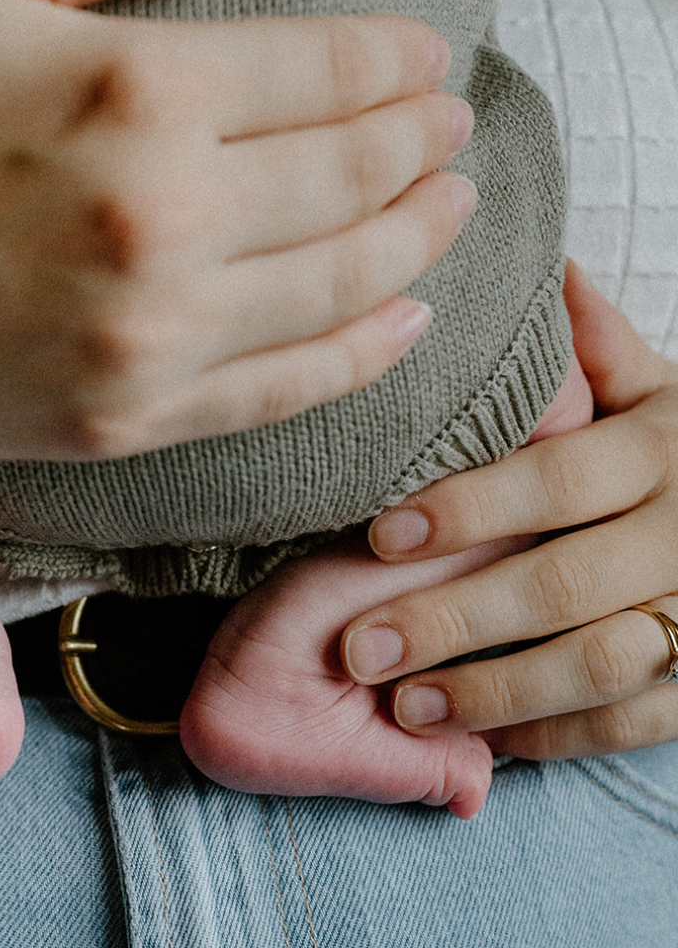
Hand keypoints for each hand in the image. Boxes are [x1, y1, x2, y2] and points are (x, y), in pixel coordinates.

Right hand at [0, 0, 472, 460]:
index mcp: (134, 91)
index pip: (330, 72)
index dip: (399, 63)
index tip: (425, 62)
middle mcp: (163, 219)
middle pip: (357, 178)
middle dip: (426, 146)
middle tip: (451, 132)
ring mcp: (152, 334)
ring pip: (345, 286)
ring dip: (419, 241)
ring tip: (449, 210)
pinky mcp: (131, 416)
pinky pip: (285, 388)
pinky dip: (364, 353)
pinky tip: (406, 322)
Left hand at [341, 262, 677, 758]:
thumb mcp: (659, 390)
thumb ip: (601, 347)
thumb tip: (545, 270)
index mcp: (665, 447)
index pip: (560, 478)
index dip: (470, 508)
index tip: (381, 536)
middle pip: (564, 582)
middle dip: (455, 618)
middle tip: (360, 648)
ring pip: (601, 663)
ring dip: (495, 691)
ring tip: (405, 705)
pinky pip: (636, 720)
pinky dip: (559, 734)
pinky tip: (482, 737)